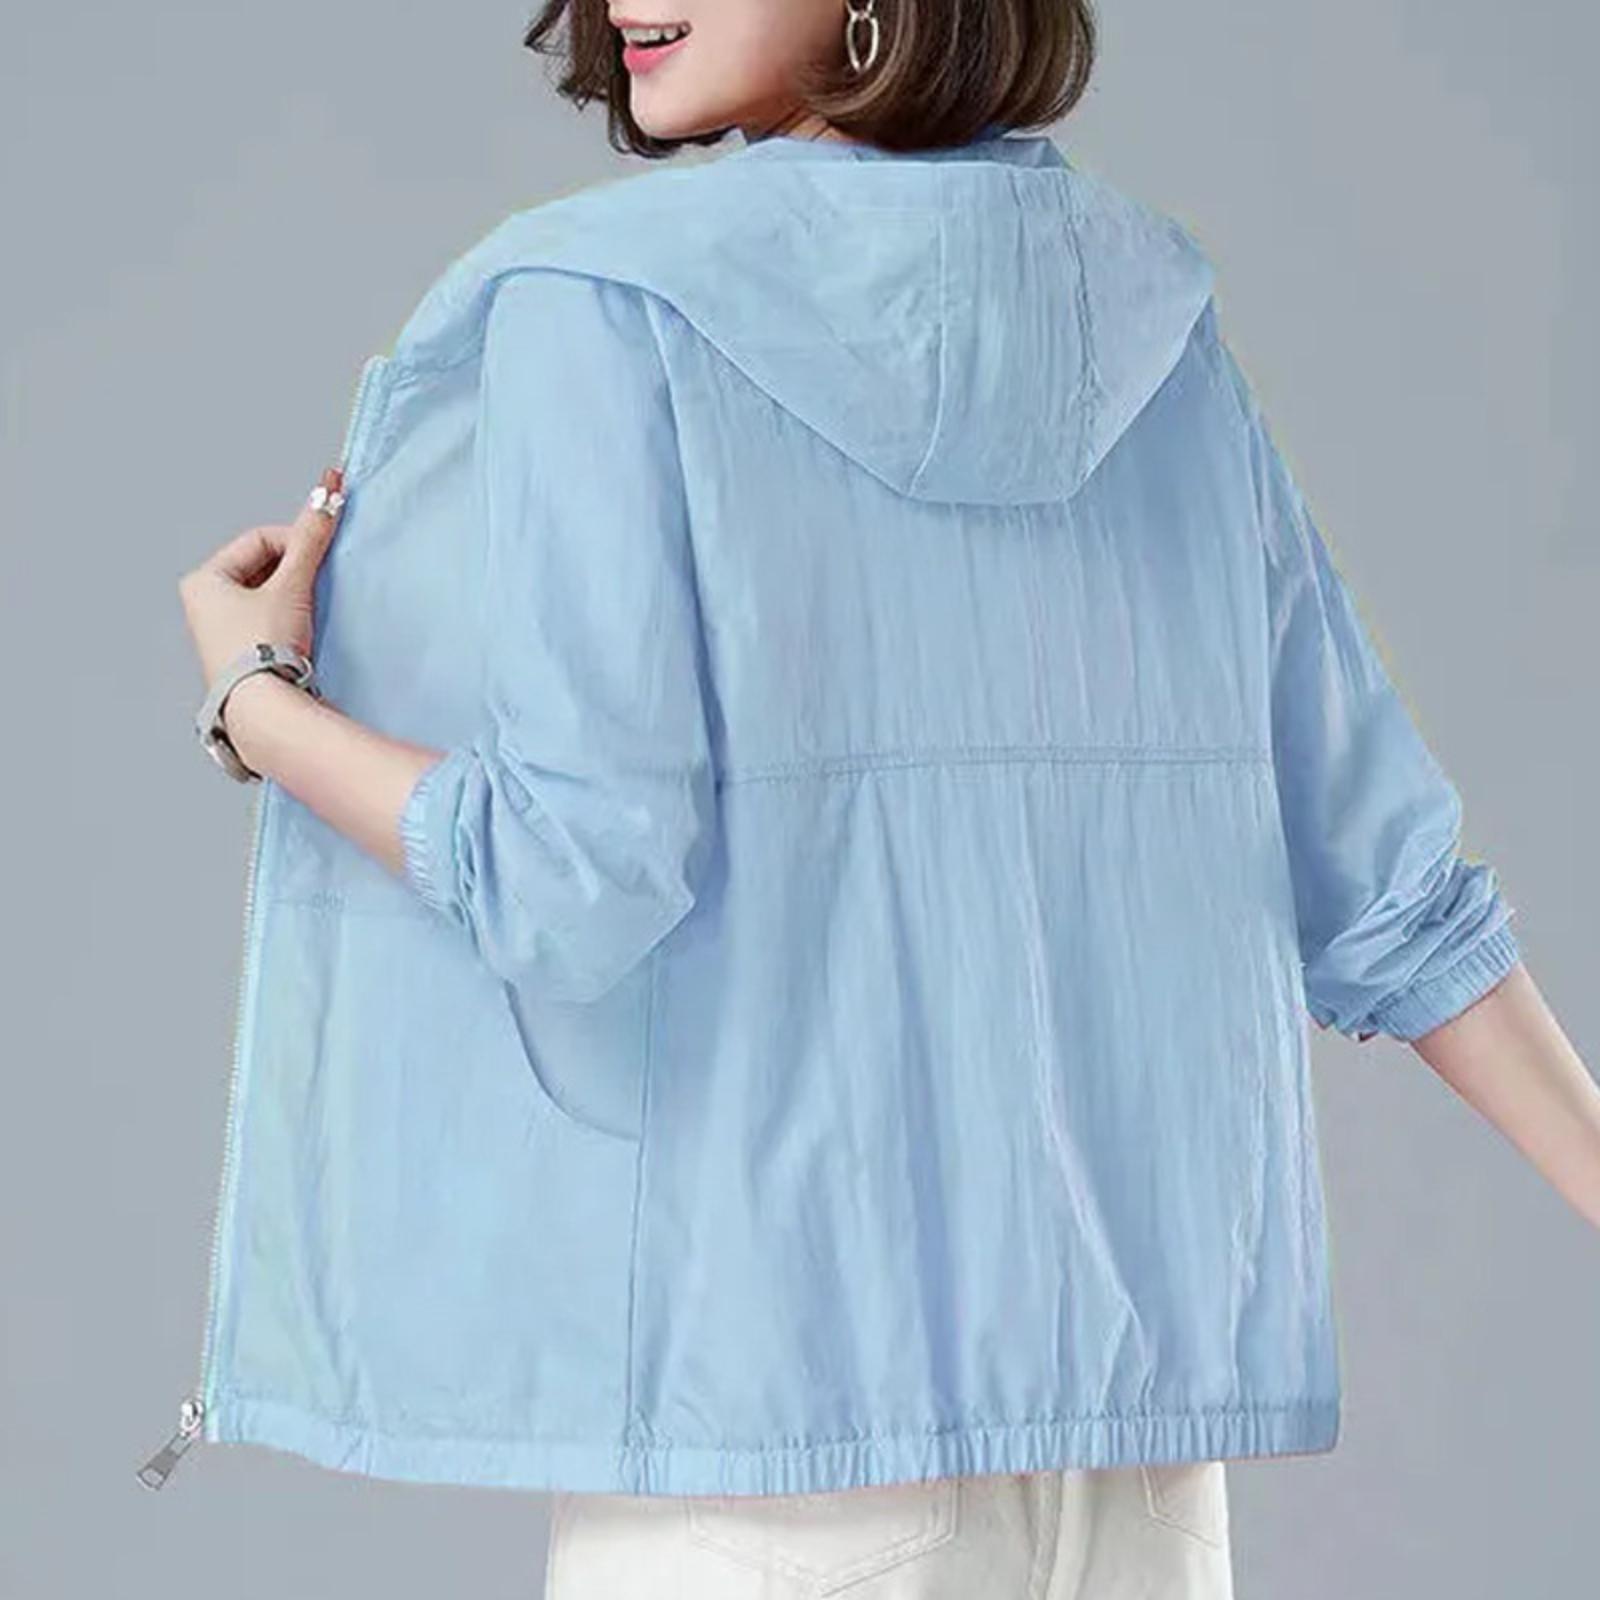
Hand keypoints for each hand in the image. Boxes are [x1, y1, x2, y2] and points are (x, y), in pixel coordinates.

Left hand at [178, 466, 345, 686]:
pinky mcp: (239, 654)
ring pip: (267, 593)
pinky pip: (268, 619)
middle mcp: (203, 603)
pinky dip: (289, 617)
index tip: (321, 554)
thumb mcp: (292, 586)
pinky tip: (302, 631)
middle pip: (263, 566)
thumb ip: (311, 540)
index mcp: (203, 579)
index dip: (296, 540)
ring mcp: (220, 631)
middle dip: (295, 570)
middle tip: (318, 583)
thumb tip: (329, 492)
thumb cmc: (264, 647)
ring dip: (294, 594)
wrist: (264, 711)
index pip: (259, 539)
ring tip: (309, 612)